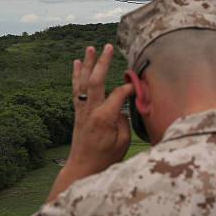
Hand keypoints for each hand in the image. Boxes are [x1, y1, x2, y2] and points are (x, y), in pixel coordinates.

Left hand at [66, 44, 133, 177]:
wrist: (83, 168)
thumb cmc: (106, 157)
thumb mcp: (123, 141)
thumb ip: (124, 120)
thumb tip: (123, 105)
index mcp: (104, 118)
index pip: (118, 94)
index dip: (130, 87)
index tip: (140, 86)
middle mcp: (90, 111)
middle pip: (96, 81)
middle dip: (102, 62)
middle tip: (108, 47)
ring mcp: (82, 110)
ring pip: (83, 82)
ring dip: (87, 64)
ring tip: (90, 48)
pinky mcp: (78, 112)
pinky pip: (76, 89)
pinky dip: (76, 75)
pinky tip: (77, 63)